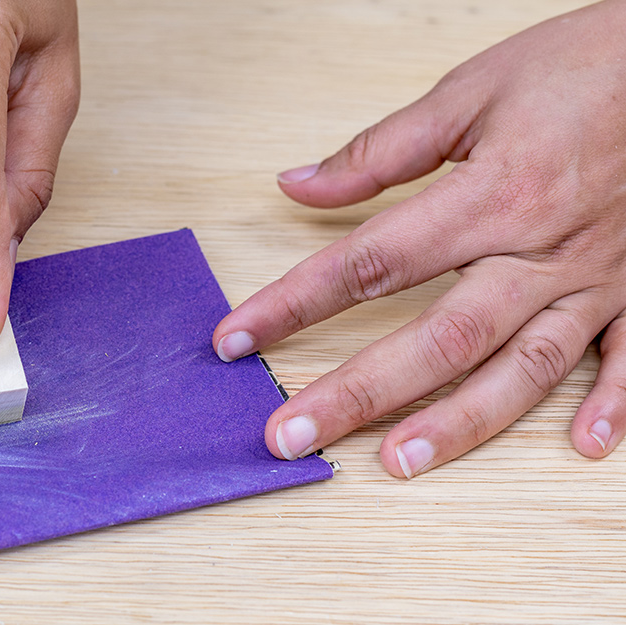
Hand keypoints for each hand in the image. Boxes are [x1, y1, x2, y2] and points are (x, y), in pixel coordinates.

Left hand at [213, 0, 625, 476]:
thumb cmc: (587, 64)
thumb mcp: (471, 90)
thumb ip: (381, 149)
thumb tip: (300, 185)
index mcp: (491, 195)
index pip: (368, 263)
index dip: (293, 304)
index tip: (237, 338)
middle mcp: (540, 249)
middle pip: (436, 337)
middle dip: (357, 392)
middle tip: (291, 435)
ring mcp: (597, 278)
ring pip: (522, 368)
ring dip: (459, 423)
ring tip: (396, 461)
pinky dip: (613, 403)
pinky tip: (583, 447)